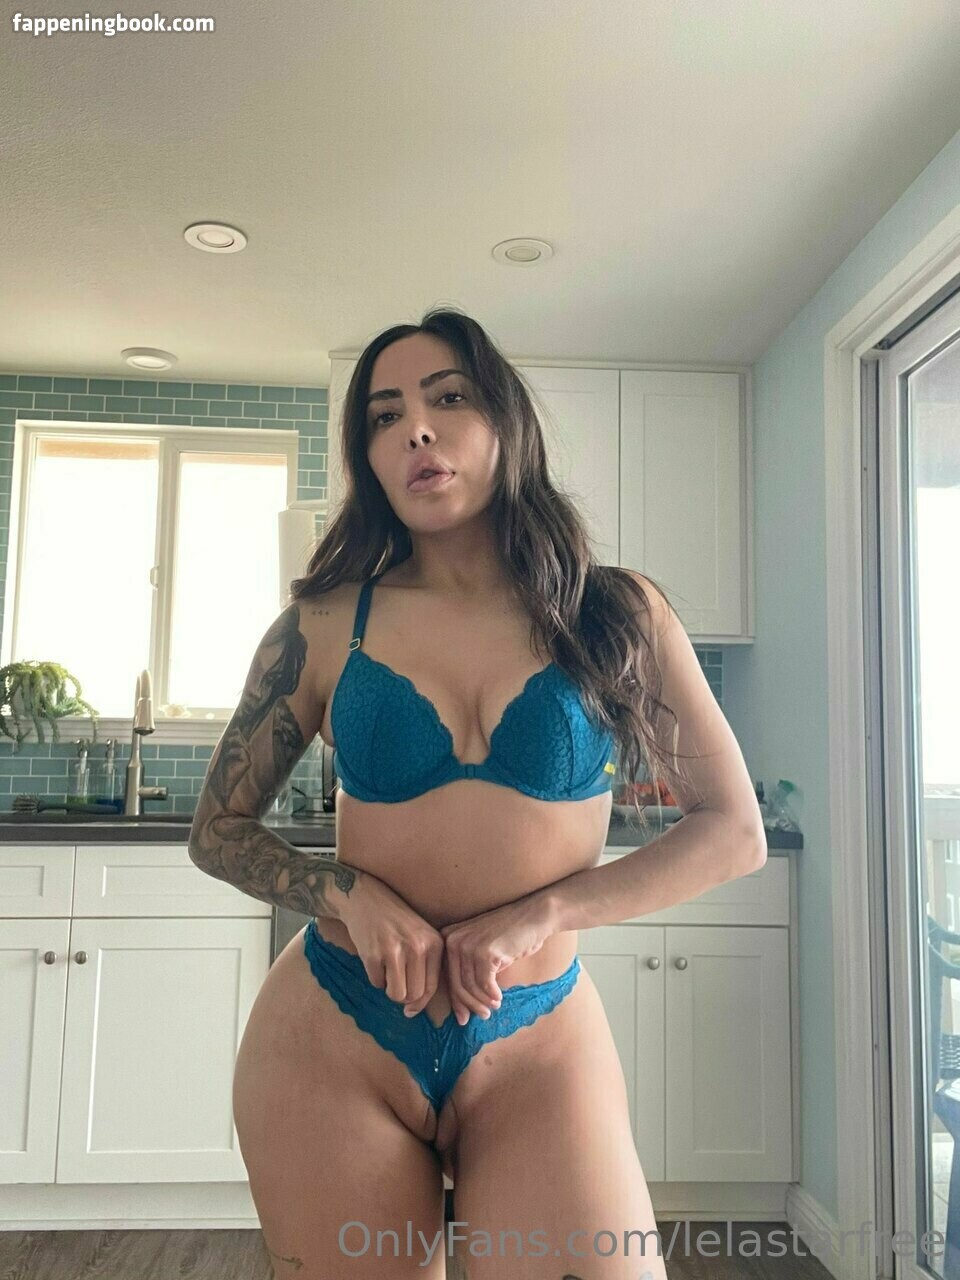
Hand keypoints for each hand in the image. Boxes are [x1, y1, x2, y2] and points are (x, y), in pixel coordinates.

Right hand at [337, 872, 444, 1017]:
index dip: (420, 1003)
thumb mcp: (420, 936)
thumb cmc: (395, 921)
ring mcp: (395, 950)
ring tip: (387, 970)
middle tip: (395, 981)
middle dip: (403, 995)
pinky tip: (374, 957)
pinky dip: (374, 977)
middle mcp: (418, 946)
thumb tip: (413, 1011)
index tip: (411, 1009)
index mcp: (434, 943)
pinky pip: (376, 984)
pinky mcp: (373, 954)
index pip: (431, 987)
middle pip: (414, 995)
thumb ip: (424, 968)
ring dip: (389, 989)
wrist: (365, 898)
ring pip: (396, 994)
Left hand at [440, 893, 554, 1025]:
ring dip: (482, 1002)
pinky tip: (499, 998)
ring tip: (492, 1008)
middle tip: (482, 1016)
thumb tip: (463, 1004)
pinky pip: (485, 984)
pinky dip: (492, 995)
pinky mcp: (485, 953)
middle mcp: (453, 939)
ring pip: (470, 987)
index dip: (456, 1000)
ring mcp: (468, 945)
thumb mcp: (482, 949)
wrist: (534, 916)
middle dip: (469, 1005)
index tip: (463, 1017)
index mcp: (449, 937)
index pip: (448, 975)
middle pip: (456, 984)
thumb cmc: (511, 934)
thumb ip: (470, 969)